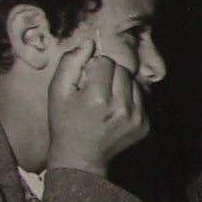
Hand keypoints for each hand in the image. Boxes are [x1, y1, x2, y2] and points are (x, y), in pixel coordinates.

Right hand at [45, 41, 147, 175]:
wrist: (80, 157)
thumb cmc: (65, 121)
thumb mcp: (57, 92)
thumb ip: (70, 63)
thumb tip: (89, 44)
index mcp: (97, 99)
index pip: (105, 61)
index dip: (92, 68)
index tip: (85, 82)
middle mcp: (120, 109)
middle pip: (122, 70)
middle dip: (108, 75)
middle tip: (95, 91)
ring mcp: (136, 119)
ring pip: (132, 82)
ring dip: (119, 86)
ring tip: (104, 102)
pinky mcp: (144, 125)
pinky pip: (140, 98)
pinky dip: (127, 100)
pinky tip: (113, 112)